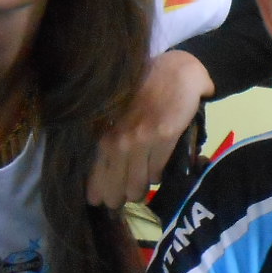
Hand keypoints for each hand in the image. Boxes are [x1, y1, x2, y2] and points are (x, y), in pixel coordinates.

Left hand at [87, 50, 213, 207]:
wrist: (176, 71)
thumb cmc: (142, 89)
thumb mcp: (116, 113)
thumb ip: (110, 138)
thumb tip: (106, 168)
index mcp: (103, 132)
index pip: (95, 174)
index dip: (98, 192)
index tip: (99, 201)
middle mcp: (118, 139)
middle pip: (115, 186)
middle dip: (118, 198)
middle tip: (121, 201)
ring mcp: (140, 139)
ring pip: (137, 184)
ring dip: (139, 191)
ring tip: (138, 192)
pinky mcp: (164, 137)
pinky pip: (157, 172)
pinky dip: (157, 177)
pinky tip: (156, 175)